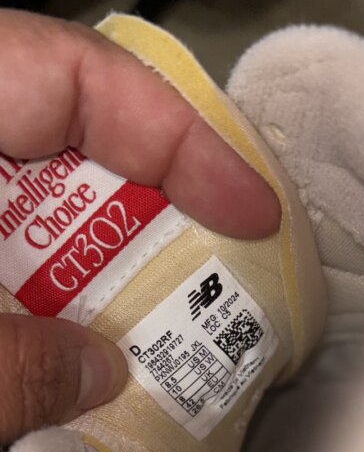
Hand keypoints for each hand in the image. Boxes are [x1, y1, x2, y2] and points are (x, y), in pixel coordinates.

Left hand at [0, 10, 279, 445]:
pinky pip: (4, 264)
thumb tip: (97, 374)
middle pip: (71, 153)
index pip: (77, 77)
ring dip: (91, 281)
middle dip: (146, 222)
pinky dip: (40, 306)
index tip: (250, 210)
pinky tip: (65, 356)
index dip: (181, 139)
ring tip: (145, 342)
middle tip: (203, 288)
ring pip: (36, 220)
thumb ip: (14, 365)